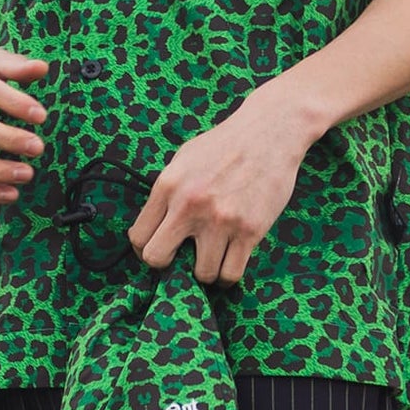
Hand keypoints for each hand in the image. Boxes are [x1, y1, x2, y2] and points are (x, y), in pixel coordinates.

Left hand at [129, 88, 311, 283]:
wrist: (270, 132)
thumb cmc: (225, 145)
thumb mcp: (184, 160)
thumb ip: (167, 193)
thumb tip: (155, 227)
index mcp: (168, 186)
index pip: (139, 237)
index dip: (145, 250)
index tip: (161, 249)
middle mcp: (190, 205)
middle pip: (156, 258)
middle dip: (166, 266)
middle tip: (181, 260)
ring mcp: (220, 220)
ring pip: (201, 274)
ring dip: (206, 272)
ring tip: (212, 259)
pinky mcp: (250, 230)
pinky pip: (231, 273)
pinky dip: (228, 277)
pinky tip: (229, 264)